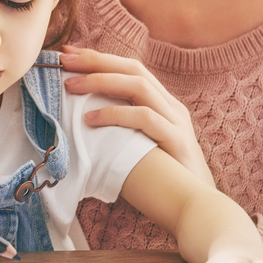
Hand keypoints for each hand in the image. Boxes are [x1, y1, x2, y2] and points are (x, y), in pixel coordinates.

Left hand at [61, 46, 212, 186]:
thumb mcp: (136, 145)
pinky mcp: (177, 142)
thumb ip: (118, 129)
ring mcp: (176, 122)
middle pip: (133, 69)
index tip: (68, 53)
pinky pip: (145, 119)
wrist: (197, 209)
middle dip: (96, 61)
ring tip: (71, 86)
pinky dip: (115, 114)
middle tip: (64, 61)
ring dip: (101, 82)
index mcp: (162, 104)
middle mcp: (171, 106)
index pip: (130, 69)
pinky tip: (90, 119)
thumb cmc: (160, 180)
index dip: (99, 58)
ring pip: (139, 86)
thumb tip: (78, 118)